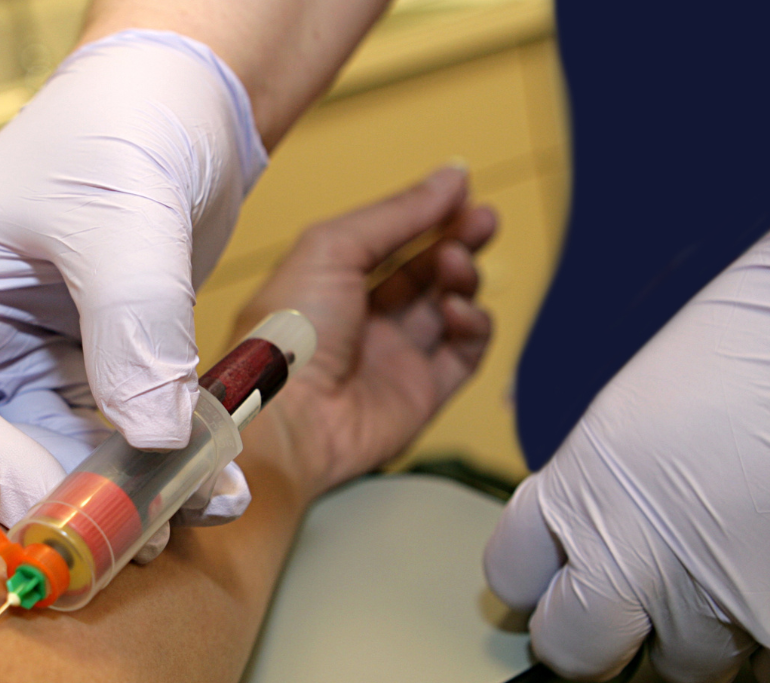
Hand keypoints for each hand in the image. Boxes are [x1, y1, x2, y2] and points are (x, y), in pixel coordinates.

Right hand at [0, 30, 266, 530]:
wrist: (189, 99)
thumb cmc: (124, 121)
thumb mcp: (125, 210)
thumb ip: (135, 322)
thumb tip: (150, 437)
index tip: (47, 497)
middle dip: (51, 500)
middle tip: (120, 541)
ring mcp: (24, 364)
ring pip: (52, 462)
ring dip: (114, 500)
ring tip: (181, 518)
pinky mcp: (86, 375)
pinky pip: (111, 444)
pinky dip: (158, 472)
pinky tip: (214, 486)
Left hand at [243, 166, 496, 498]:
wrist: (287, 419)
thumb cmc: (291, 332)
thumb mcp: (334, 249)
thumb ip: (397, 213)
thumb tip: (453, 176)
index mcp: (330, 283)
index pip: (391, 240)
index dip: (427, 215)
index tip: (461, 190)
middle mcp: (364, 319)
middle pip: (426, 271)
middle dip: (457, 240)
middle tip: (483, 219)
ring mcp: (395, 358)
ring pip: (450, 307)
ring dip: (462, 277)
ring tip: (453, 265)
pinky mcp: (422, 394)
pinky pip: (465, 353)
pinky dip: (473, 325)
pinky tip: (457, 308)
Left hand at [483, 220, 769, 682]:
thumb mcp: (643, 403)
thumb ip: (605, 486)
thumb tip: (594, 541)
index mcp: (584, 488)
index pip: (514, 578)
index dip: (543, 578)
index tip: (566, 575)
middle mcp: (636, 560)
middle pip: (576, 651)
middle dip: (601, 632)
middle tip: (644, 598)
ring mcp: (722, 608)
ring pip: (687, 665)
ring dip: (712, 625)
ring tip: (760, 547)